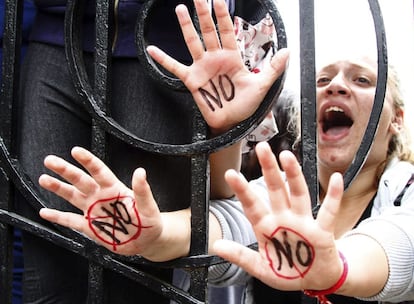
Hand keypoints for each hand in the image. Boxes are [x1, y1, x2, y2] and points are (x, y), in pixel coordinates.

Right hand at [38, 147, 185, 259]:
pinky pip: (71, 221)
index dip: (88, 161)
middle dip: (65, 170)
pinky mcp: (90, 227)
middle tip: (50, 160)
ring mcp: (94, 211)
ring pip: (72, 196)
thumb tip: (140, 171)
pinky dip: (58, 217)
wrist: (147, 241)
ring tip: (44, 178)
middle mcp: (101, 197)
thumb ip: (142, 191)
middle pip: (80, 180)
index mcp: (115, 190)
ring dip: (58, 188)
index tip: (76, 151)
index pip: (99, 171)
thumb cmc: (150, 222)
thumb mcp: (148, 207)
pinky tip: (45, 212)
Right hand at [147, 0, 288, 133]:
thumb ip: (273, 69)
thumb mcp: (262, 86)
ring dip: (186, 26)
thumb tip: (287, 51)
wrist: (232, 122)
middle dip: (203, 13)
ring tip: (180, 9)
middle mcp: (215, 58)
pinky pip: (175, 67)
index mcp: (232, 57)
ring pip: (192, 42)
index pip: (227, 30)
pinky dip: (163, 59)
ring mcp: (202, 68)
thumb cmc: (245, 105)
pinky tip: (152, 50)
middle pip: (208, 30)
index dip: (223, 14)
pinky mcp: (192, 80)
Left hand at [213, 142, 344, 290]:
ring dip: (294, 176)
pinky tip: (337, 179)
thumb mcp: (260, 268)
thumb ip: (241, 256)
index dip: (242, 190)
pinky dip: (334, 196)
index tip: (230, 173)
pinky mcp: (322, 231)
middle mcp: (284, 219)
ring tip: (287, 157)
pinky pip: (329, 212)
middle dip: (269, 169)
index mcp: (267, 227)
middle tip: (262, 148)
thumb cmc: (287, 271)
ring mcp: (303, 223)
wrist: (314, 281)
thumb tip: (216, 246)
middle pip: (275, 189)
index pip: (252, 204)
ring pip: (298, 194)